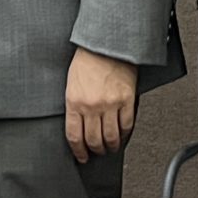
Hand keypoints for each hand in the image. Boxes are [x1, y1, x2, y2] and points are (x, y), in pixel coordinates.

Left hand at [65, 47, 138, 163]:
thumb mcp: (71, 83)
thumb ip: (74, 105)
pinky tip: (122, 136)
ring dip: (110, 146)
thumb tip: (77, 125)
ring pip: (111, 137)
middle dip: (95, 150)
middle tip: (96, 152)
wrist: (107, 42)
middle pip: (93, 140)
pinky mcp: (126, 100)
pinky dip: (125, 135)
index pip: (74, 136)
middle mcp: (92, 105)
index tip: (81, 156)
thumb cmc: (88, 58)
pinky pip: (126, 125)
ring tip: (110, 147)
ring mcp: (110, 104)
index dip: (78, 150)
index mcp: (74, 101)